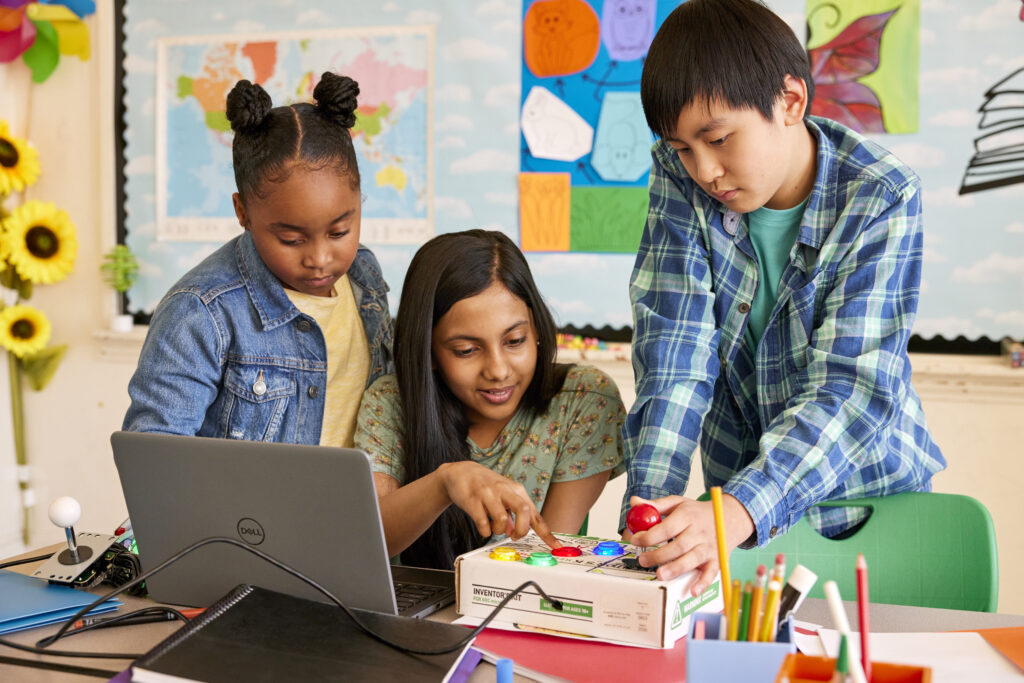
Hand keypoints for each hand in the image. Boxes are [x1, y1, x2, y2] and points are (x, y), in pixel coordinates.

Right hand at [437, 461, 560, 548]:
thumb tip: (515, 532)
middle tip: (514, 536)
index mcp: (516, 490)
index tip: (555, 545)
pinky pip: (482, 522)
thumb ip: (512, 513)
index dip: (546, 532)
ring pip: (502, 518)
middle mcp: (504, 490)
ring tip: (494, 528)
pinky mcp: (472, 500)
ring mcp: (488, 493)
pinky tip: (483, 526)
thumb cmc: (486, 486)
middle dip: (522, 530)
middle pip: (523, 510)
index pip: (534, 514)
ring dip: (499, 531)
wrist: (461, 472)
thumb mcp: (503, 496)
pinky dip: (485, 531)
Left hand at [626, 494, 753, 594]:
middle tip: (642, 560)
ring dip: (676, 568)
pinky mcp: (716, 560)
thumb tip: (634, 502)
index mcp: (687, 516)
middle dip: (659, 555)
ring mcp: (709, 547)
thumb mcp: (678, 503)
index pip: (667, 527)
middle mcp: (699, 532)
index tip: (635, 540)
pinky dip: (703, 583)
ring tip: (660, 574)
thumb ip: (656, 505)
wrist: (728, 518)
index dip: (649, 535)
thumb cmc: (697, 513)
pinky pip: (711, 573)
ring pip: (692, 559)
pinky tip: (693, 591)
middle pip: (678, 545)